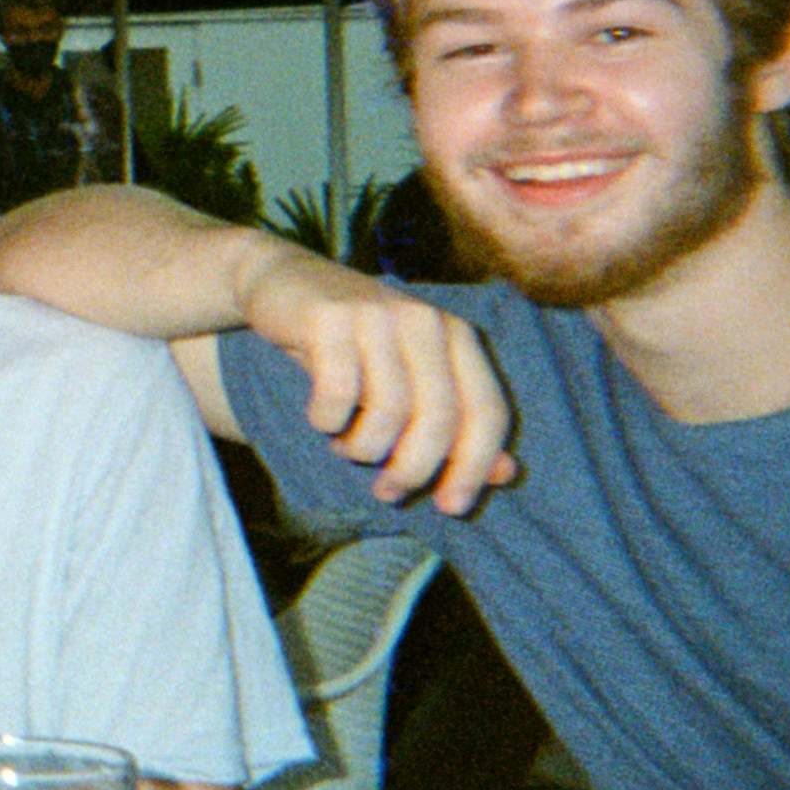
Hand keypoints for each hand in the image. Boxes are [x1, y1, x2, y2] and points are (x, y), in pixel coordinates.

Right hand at [231, 245, 518, 512]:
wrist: (284, 282)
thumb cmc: (353, 342)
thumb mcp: (408, 377)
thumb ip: (456, 422)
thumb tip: (505, 474)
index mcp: (457, 335)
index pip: (487, 411)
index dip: (474, 467)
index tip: (451, 507)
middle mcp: (425, 320)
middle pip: (439, 418)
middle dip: (413, 470)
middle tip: (388, 492)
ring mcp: (377, 315)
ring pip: (387, 411)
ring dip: (363, 448)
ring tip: (347, 446)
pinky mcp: (329, 318)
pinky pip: (336, 394)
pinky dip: (326, 421)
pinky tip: (321, 418)